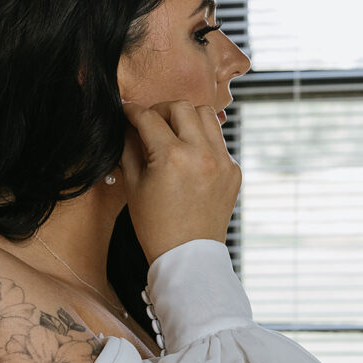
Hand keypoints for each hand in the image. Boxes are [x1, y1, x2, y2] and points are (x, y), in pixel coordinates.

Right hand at [119, 100, 241, 264]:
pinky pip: (218, 141)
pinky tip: (190, 158)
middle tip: (151, 122)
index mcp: (172, 157)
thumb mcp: (134, 186)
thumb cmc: (156, 226)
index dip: (133, 111)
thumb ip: (130, 148)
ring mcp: (223, 161)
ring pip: (207, 116)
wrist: (188, 256)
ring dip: (187, 118)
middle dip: (162, 110)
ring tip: (174, 134)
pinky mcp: (234, 171)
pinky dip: (203, 141)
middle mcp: (201, 153)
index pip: (149, 117)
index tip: (127, 111)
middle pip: (181, 107)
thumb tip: (129, 125)